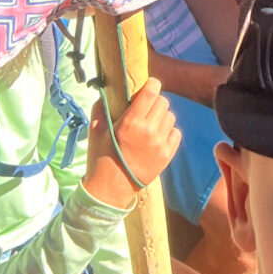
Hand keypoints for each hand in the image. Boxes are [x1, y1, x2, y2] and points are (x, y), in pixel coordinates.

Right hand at [83, 78, 179, 210]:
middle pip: (163, 102)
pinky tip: (156, 137)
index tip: (148, 85)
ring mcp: (160, 144)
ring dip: (161, 117)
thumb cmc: (101, 157)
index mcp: (130, 123)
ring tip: (149, 125)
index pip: (151, 92)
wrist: (111, 188)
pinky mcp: (167, 155)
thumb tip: (107, 91)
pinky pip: (176, 133)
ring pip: (170, 116)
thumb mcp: (96, 131)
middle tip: (145, 109)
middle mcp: (148, 131)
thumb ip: (101, 108)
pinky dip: (168, 132)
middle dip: (154, 102)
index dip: (151, 85)